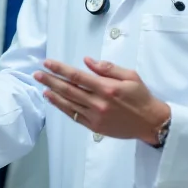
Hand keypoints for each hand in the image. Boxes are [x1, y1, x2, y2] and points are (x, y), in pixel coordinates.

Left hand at [34, 57, 169, 144]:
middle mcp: (98, 103)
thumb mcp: (130, 76)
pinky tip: (53, 100)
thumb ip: (108, 68)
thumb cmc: (141, 97)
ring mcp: (95, 116)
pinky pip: (74, 115)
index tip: (48, 63)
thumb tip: (87, 60)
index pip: (77, 76)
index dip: (60, 69)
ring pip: (68, 103)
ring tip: (42, 86)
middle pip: (68, 89)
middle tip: (37, 73)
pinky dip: (62, 107)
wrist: (150, 123)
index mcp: (107, 88)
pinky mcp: (94, 127)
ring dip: (53, 94)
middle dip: (51, 80)